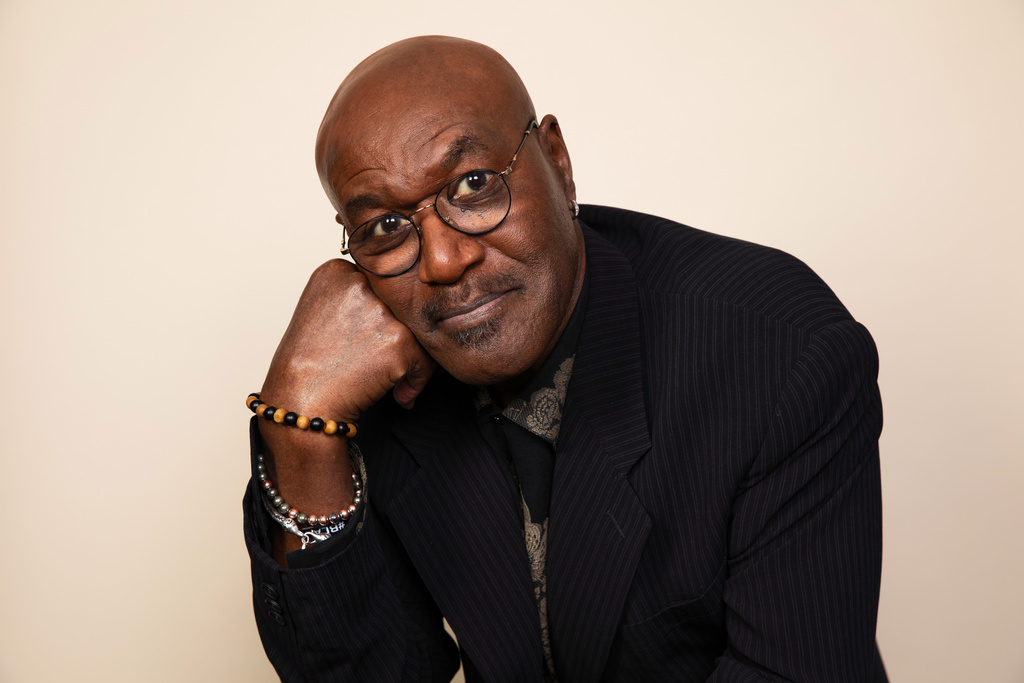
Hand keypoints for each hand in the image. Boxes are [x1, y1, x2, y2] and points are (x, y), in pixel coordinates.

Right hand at [260, 258, 435, 420]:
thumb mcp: (319, 312)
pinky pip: (427, 357)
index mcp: (337, 271)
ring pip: (418, 328)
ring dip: (411, 355)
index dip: (379, 314)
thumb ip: (354, 298)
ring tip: (388, 376)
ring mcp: (382, 310)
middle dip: (398, 331)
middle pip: (401, 302)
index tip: (368, 336)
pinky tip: (399, 392)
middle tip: (380, 357)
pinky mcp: (401, 339)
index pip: (379, 283)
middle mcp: (360, 284)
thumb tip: (399, 304)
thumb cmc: (306, 366)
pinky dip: (417, 379)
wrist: (302, 403)